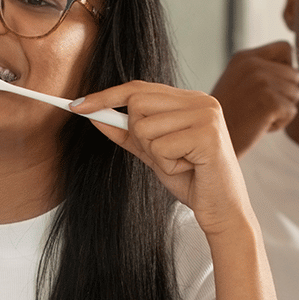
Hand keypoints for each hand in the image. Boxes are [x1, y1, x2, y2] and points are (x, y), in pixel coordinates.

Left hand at [71, 81, 250, 234]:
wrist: (223, 211)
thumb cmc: (192, 180)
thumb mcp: (153, 153)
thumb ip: (127, 133)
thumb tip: (94, 116)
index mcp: (190, 99)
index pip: (138, 88)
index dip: (106, 96)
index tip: (75, 106)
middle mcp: (201, 100)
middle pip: (137, 103)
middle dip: (138, 135)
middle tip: (165, 155)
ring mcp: (207, 115)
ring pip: (145, 127)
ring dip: (156, 155)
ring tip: (181, 163)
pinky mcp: (208, 135)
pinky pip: (160, 147)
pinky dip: (168, 165)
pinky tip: (189, 169)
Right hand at [210, 41, 298, 156]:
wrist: (209, 138)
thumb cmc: (226, 115)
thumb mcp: (237, 82)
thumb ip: (260, 71)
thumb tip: (297, 72)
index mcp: (245, 57)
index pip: (285, 48)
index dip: (285, 68)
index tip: (269, 86)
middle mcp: (253, 64)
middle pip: (295, 74)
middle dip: (283, 93)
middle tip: (258, 106)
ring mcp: (262, 82)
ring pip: (296, 93)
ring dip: (281, 109)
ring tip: (257, 115)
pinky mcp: (270, 101)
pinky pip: (292, 111)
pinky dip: (279, 123)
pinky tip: (258, 125)